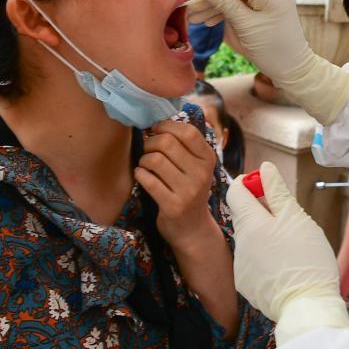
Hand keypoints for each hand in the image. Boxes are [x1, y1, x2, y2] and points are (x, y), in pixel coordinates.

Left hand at [134, 119, 219, 253]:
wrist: (192, 229)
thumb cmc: (188, 190)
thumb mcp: (196, 167)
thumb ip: (184, 145)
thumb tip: (158, 120)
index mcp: (208, 159)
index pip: (187, 131)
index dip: (166, 126)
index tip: (156, 130)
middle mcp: (201, 174)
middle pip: (167, 143)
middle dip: (150, 143)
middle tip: (147, 150)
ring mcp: (188, 191)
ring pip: (154, 160)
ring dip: (143, 160)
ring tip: (146, 166)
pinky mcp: (173, 205)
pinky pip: (147, 180)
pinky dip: (140, 175)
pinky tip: (143, 177)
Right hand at [190, 0, 348, 124]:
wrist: (292, 71)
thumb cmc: (273, 51)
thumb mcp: (246, 28)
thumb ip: (227, 6)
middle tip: (192, 8)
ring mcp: (267, 4)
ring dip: (215, 6)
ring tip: (195, 18)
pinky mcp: (263, 14)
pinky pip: (241, 8)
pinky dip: (225, 13)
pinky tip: (210, 21)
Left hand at [227, 162, 348, 342]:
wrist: (307, 307)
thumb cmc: (306, 258)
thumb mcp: (297, 218)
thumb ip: (278, 192)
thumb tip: (265, 168)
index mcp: (249, 223)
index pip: (235, 191)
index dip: (251, 184)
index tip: (268, 188)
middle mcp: (238, 243)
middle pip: (246, 217)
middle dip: (264, 213)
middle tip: (291, 222)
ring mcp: (240, 266)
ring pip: (251, 240)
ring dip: (266, 237)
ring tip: (292, 249)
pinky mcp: (246, 285)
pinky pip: (253, 263)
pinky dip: (266, 259)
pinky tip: (284, 267)